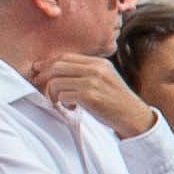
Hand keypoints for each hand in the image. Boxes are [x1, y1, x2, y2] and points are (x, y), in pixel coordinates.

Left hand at [39, 47, 155, 139]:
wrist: (134, 116)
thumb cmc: (115, 100)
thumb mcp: (105, 78)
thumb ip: (86, 71)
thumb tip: (56, 69)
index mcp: (99, 62)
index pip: (65, 56)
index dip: (48, 63)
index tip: (39, 71)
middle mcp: (96, 69)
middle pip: (57, 66)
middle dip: (44, 77)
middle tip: (41, 87)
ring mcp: (93, 82)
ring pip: (56, 82)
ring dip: (52, 93)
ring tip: (59, 101)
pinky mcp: (91, 97)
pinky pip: (63, 95)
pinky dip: (62, 103)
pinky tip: (71, 108)